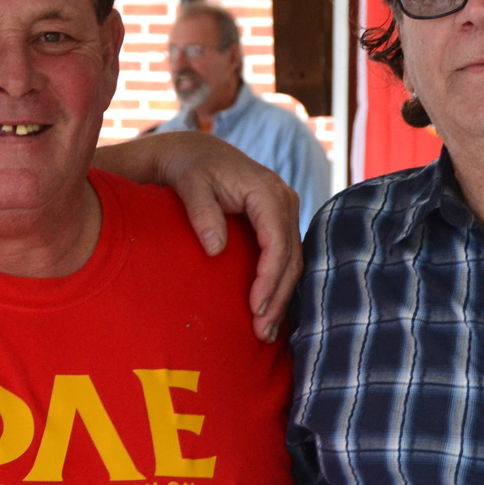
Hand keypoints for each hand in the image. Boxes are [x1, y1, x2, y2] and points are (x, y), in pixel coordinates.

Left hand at [92, 131, 301, 340]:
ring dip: (282, 297)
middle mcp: (285, 200)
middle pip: (291, 257)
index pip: (277, 241)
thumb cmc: (191, 169)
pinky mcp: (280, 222)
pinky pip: (286, 256)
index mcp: (267, 191)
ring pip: (293, 261)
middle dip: (278, 296)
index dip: (269, 277)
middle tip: (262, 331)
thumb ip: (202, 212)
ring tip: (266, 331)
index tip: (255, 307)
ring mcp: (286, 211)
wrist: (196, 153)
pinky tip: (270, 311)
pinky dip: (279, 284)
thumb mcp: (190, 184)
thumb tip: (215, 248)